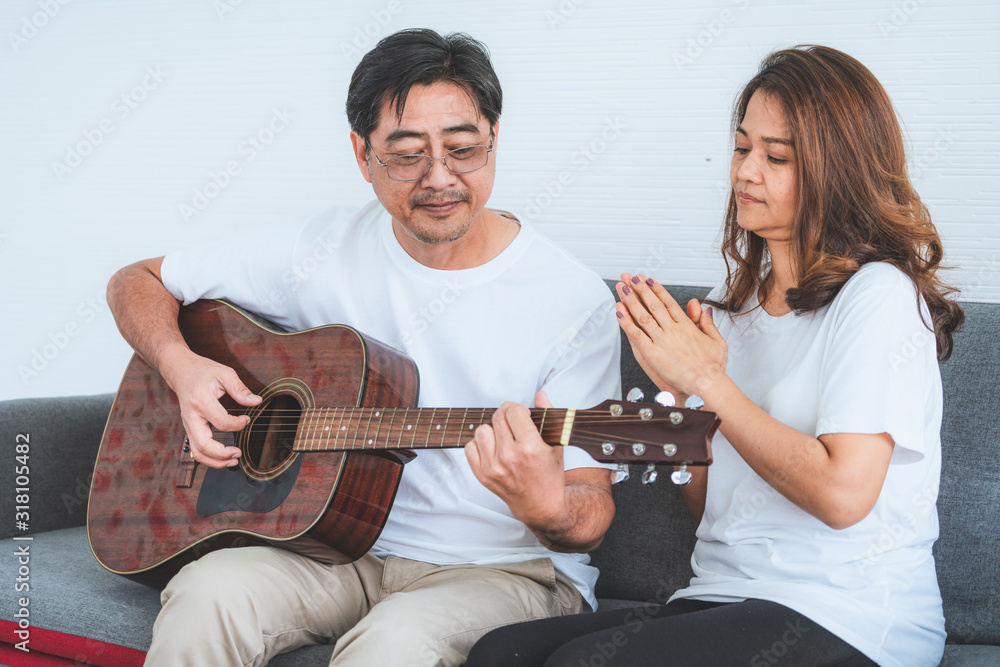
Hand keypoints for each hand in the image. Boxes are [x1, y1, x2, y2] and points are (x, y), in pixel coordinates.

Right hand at [160, 348, 260, 468]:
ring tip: (233, 461)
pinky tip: (224, 457)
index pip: (221, 422)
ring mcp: (188, 425)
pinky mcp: (189, 429)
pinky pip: (197, 449)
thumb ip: (240, 389)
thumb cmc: (203, 371)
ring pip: (198, 452)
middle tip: (239, 453)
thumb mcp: (224, 373)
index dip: (237, 425)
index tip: (247, 420)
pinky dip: (210, 457)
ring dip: (215, 461)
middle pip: (204, 445)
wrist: (181, 371)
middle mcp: (191, 416)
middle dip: (223, 454)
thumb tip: (256, 401)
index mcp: (201, 401)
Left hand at [465, 391, 569, 532]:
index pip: (513, 411)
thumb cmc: (549, 474)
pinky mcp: (482, 476)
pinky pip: (470, 447)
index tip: (522, 414)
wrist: (539, 505)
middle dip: (506, 416)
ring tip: (503, 438)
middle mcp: (509, 457)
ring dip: (492, 430)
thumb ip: (548, 415)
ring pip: (481, 430)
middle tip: (514, 424)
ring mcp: (493, 468)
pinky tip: (493, 448)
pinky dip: (480, 445)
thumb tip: (540, 394)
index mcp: (530, 448)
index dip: (518, 408)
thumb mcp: (556, 444)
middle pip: (497, 417)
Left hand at [615, 273, 727, 398]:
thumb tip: (703, 308)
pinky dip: (627, 322)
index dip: (656, 289)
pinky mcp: (653, 353)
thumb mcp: (716, 341)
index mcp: (686, 326)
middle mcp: (673, 330)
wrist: (707, 384)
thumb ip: (707, 323)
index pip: (668, 302)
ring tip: (622, 287)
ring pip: (643, 315)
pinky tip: (619, 311)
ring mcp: (662, 340)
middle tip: (630, 277)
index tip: (647, 280)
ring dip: (631, 300)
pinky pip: (636, 334)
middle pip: (653, 304)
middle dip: (640, 289)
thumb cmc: (712, 367)